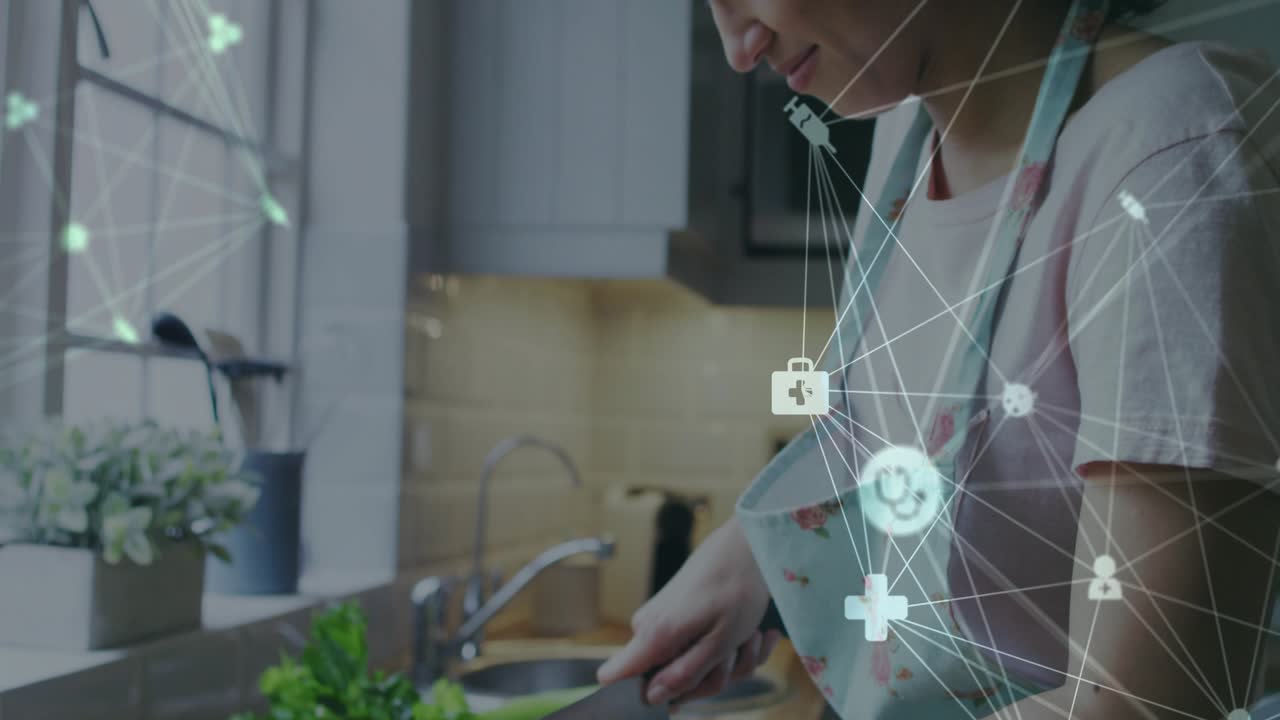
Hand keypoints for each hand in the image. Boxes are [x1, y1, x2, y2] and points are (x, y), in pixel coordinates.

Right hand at [596, 517, 781, 706]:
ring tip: (749, 637)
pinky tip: (754, 634)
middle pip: (668, 682)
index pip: (613, 676)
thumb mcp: (719, 643)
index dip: (639, 696)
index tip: (675, 698)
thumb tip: (652, 698)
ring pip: (695, 669)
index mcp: (653, 636)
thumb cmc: (737, 589)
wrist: (748, 546)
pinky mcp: (680, 621)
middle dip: (711, 677)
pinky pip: (703, 652)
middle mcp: (651, 630)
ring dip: (731, 661)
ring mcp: (666, 625)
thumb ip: (684, 674)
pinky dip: (734, 648)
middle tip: (734, 653)